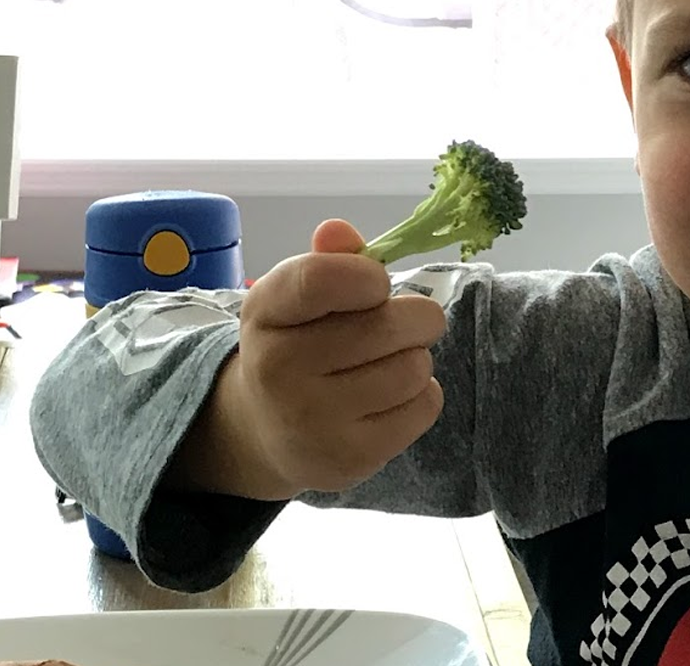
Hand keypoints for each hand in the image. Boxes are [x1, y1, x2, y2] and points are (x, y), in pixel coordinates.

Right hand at [167, 219, 446, 499]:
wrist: (266, 431)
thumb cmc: (296, 345)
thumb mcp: (297, 298)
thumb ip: (327, 260)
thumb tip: (338, 231)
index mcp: (265, 313)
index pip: (319, 281)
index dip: (367, 276)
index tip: (377, 284)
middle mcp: (279, 369)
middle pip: (388, 326)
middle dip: (416, 317)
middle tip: (408, 322)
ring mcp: (313, 420)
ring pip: (413, 367)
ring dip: (416, 357)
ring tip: (390, 361)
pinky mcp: (350, 458)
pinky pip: (424, 406)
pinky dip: (421, 394)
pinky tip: (391, 396)